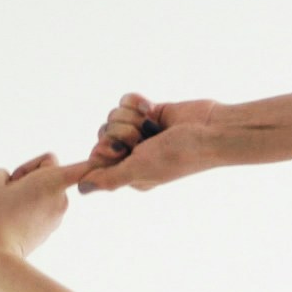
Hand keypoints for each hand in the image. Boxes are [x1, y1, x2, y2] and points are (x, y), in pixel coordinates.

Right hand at [0, 151, 93, 265]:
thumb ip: (6, 171)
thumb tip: (14, 184)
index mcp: (53, 181)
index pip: (84, 166)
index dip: (97, 161)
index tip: (113, 159)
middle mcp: (62, 200)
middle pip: (48, 171)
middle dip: (29, 175)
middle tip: (8, 191)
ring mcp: (56, 218)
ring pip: (41, 191)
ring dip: (25, 193)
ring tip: (6, 209)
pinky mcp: (47, 231)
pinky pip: (36, 208)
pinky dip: (24, 209)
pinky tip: (9, 220)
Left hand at [76, 92, 235, 192]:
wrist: (211, 130)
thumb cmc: (179, 155)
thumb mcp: (141, 169)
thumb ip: (109, 178)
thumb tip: (81, 190)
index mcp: (129, 174)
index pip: (96, 159)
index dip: (106, 149)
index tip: (125, 150)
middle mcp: (133, 154)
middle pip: (103, 134)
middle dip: (122, 131)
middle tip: (145, 137)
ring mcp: (139, 132)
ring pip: (113, 116)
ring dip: (132, 117)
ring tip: (152, 124)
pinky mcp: (146, 113)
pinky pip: (125, 101)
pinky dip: (137, 102)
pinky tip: (152, 108)